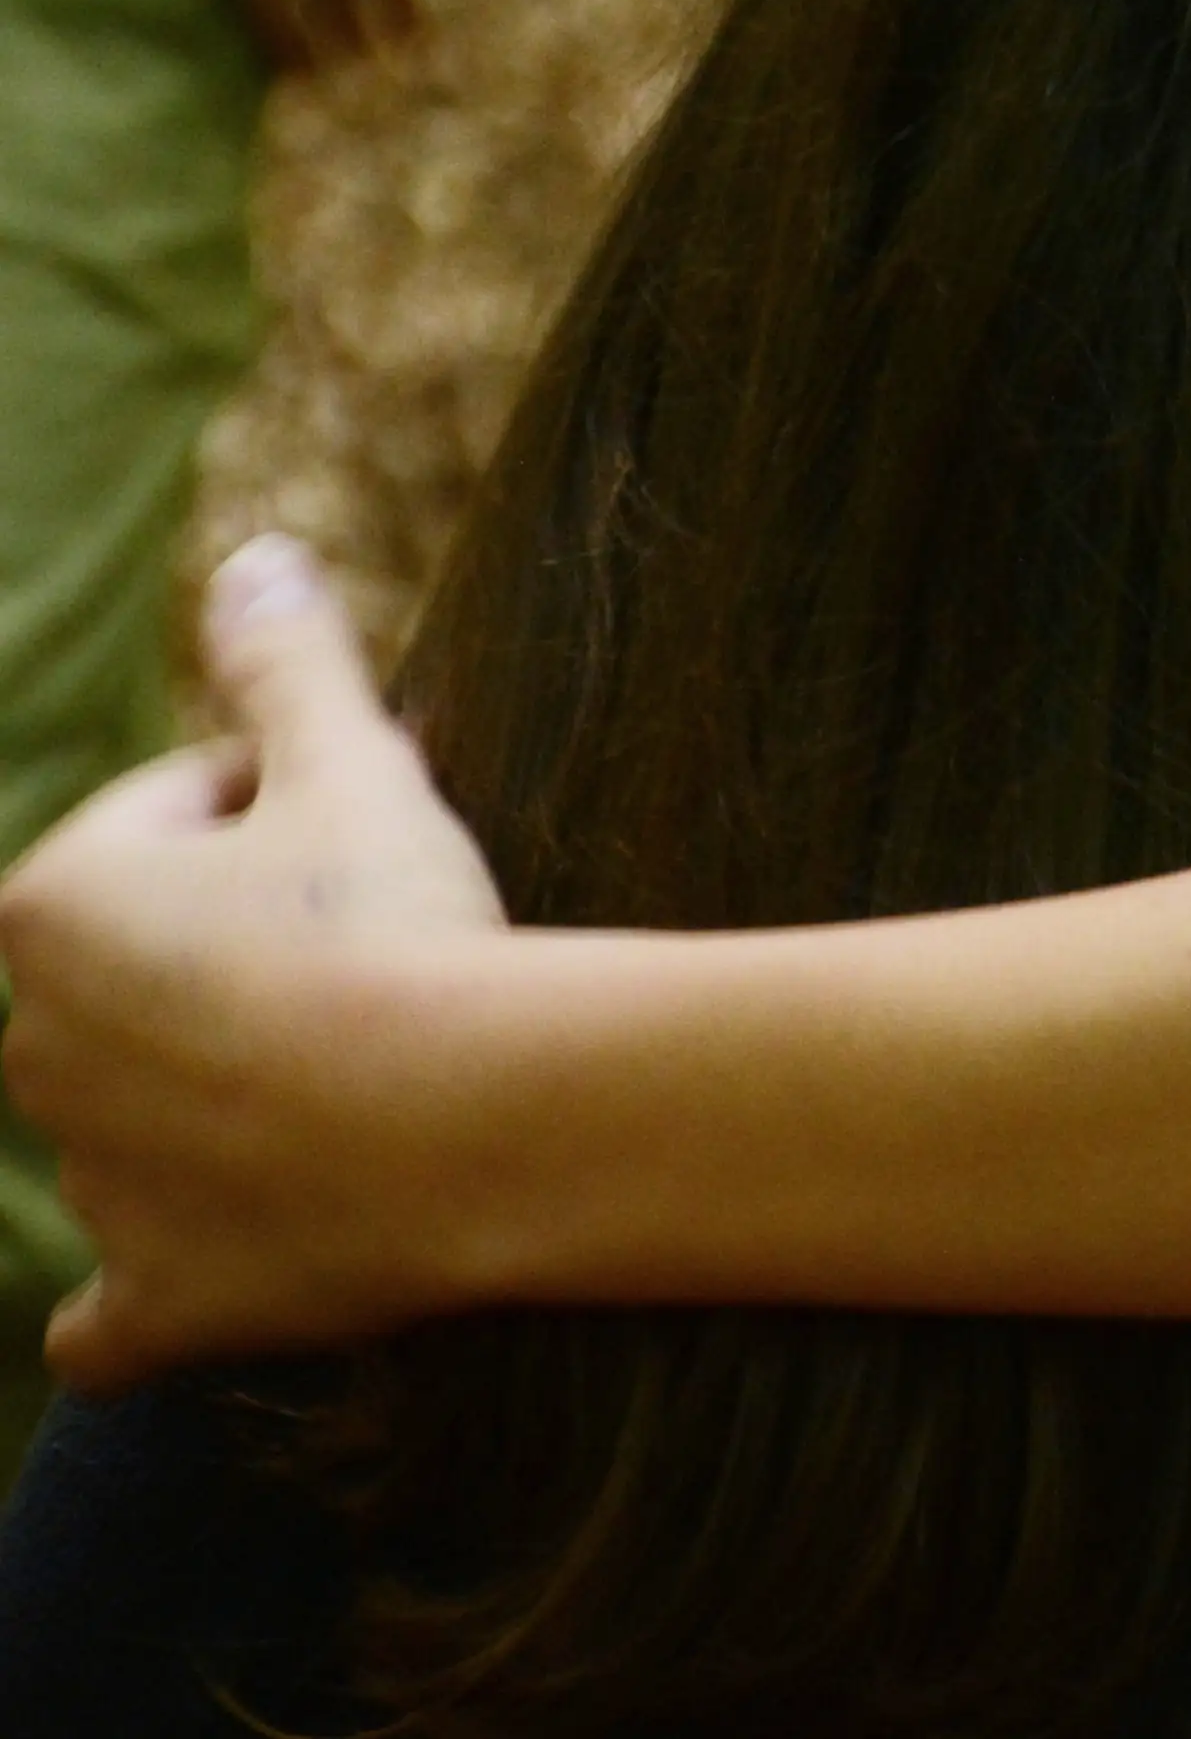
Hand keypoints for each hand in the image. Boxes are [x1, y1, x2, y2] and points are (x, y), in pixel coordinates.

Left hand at [0, 538, 513, 1385]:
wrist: (466, 1117)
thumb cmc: (396, 926)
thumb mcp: (350, 764)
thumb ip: (285, 665)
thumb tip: (253, 555)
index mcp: (52, 908)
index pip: (178, 821)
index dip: (293, 810)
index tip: (384, 827)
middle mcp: (31, 1049)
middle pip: (151, 970)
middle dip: (242, 953)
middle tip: (387, 945)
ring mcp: (94, 1184)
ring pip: (135, 1121)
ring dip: (217, 1099)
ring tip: (363, 1076)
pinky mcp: (157, 1296)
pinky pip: (115, 1316)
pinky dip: (147, 1296)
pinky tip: (200, 1269)